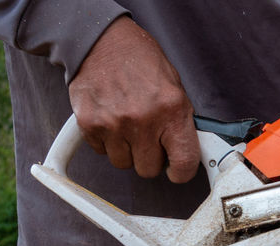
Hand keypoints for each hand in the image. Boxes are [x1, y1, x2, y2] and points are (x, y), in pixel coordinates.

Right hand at [67, 16, 198, 182]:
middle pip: (149, 170)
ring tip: (128, 125)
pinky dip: (106, 141)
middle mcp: (143, 119)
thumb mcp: (174, 86)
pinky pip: (101, 151)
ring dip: (127, 151)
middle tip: (148, 138)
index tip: (177, 170)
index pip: (184, 163)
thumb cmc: (140, 60)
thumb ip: (180, 121)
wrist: (101, 39)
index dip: (181, 172)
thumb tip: (189, 150)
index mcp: (171, 110)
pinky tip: (111, 120)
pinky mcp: (90, 123)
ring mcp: (114, 123)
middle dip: (150, 158)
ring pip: (123, 164)